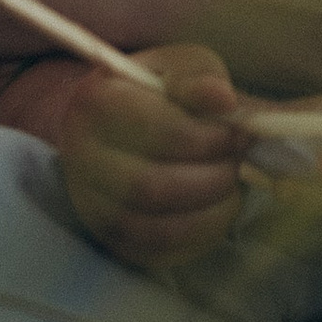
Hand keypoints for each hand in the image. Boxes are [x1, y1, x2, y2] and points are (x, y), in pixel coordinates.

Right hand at [58, 45, 248, 272]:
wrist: (117, 126)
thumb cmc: (155, 93)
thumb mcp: (177, 67)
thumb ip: (200, 78)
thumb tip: (225, 100)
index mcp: (95, 104)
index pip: (158, 131)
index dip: (210, 138)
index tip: (239, 134)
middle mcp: (81, 159)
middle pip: (154, 186)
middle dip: (213, 177)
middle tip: (237, 161)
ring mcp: (91, 205)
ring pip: (158, 228)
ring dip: (212, 210)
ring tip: (230, 184)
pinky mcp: (110, 238)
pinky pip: (160, 253)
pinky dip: (201, 235)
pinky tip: (217, 208)